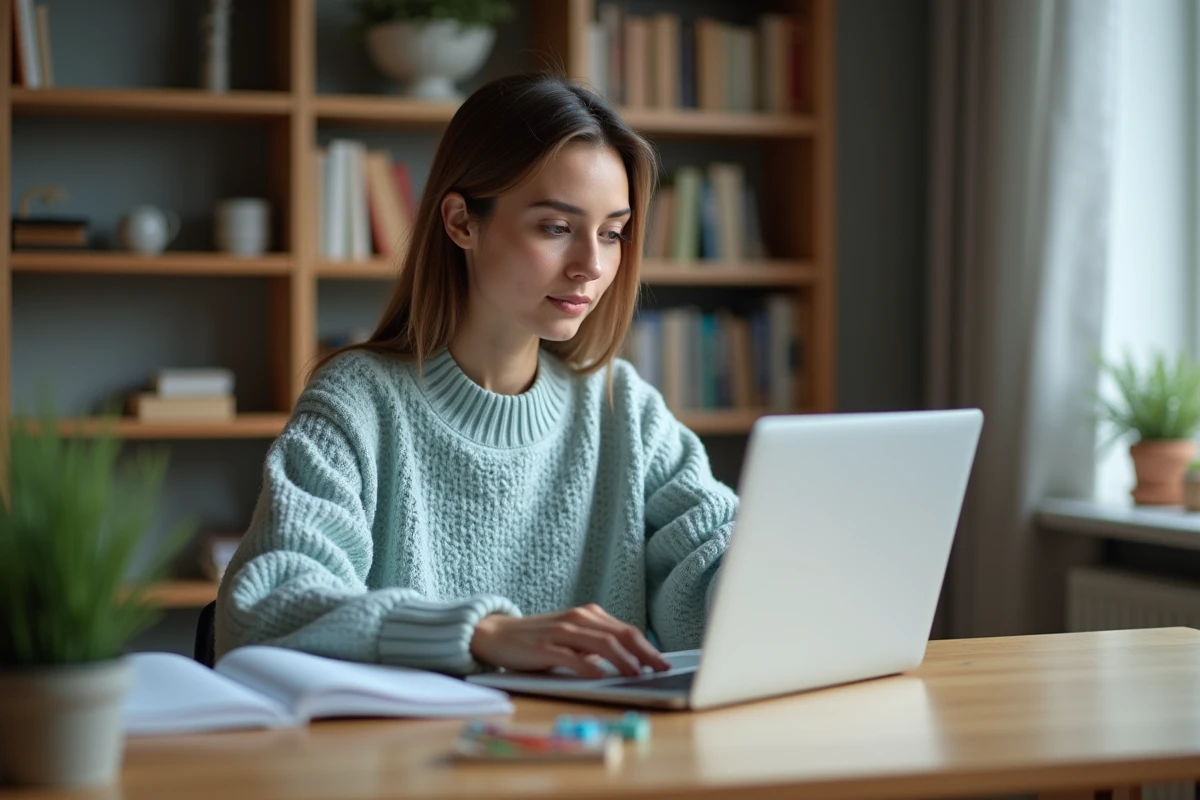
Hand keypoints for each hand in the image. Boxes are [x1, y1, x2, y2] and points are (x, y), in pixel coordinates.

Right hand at [470, 604, 671, 677]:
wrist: (497, 634)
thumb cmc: (539, 640)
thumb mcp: (572, 638)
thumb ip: (597, 645)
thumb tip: (630, 661)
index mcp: (589, 616)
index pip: (626, 631)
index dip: (648, 647)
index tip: (664, 663)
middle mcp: (578, 619)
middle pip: (620, 634)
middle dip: (644, 653)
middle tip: (661, 670)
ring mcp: (561, 631)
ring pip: (601, 643)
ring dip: (623, 660)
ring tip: (638, 674)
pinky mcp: (544, 647)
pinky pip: (571, 656)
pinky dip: (589, 666)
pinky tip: (601, 676)